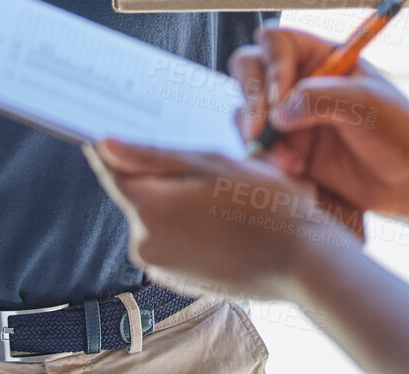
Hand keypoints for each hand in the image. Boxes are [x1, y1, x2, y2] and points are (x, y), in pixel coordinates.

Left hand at [86, 140, 358, 299]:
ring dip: (176, 199)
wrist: (304, 263)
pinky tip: (222, 216)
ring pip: (157, 217)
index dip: (110, 147)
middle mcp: (145, 245)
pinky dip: (188, 224)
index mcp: (150, 210)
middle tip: (197, 156)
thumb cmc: (266, 205)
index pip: (113, 170)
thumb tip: (104, 144)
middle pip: (138, 194)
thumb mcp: (214, 164)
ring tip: (219, 189)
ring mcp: (162, 267)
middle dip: (159, 174)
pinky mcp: (179, 281)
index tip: (105, 127)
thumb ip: (153, 156)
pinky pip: (173, 240)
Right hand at [230, 26, 408, 227]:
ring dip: (257, 133)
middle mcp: (302, 82)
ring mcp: (293, 117)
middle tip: (261, 128)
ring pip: (247, 110)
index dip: (272, 66)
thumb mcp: (367, 106)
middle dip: (251, 97)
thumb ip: (320, 99)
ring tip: (288, 160)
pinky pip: (258, 146)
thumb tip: (278, 112)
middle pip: (250, 68)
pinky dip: (264, 157)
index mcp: (324, 58)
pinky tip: (292, 171)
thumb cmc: (403, 135)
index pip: (276, 42)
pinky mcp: (290, 151)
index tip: (282, 98)